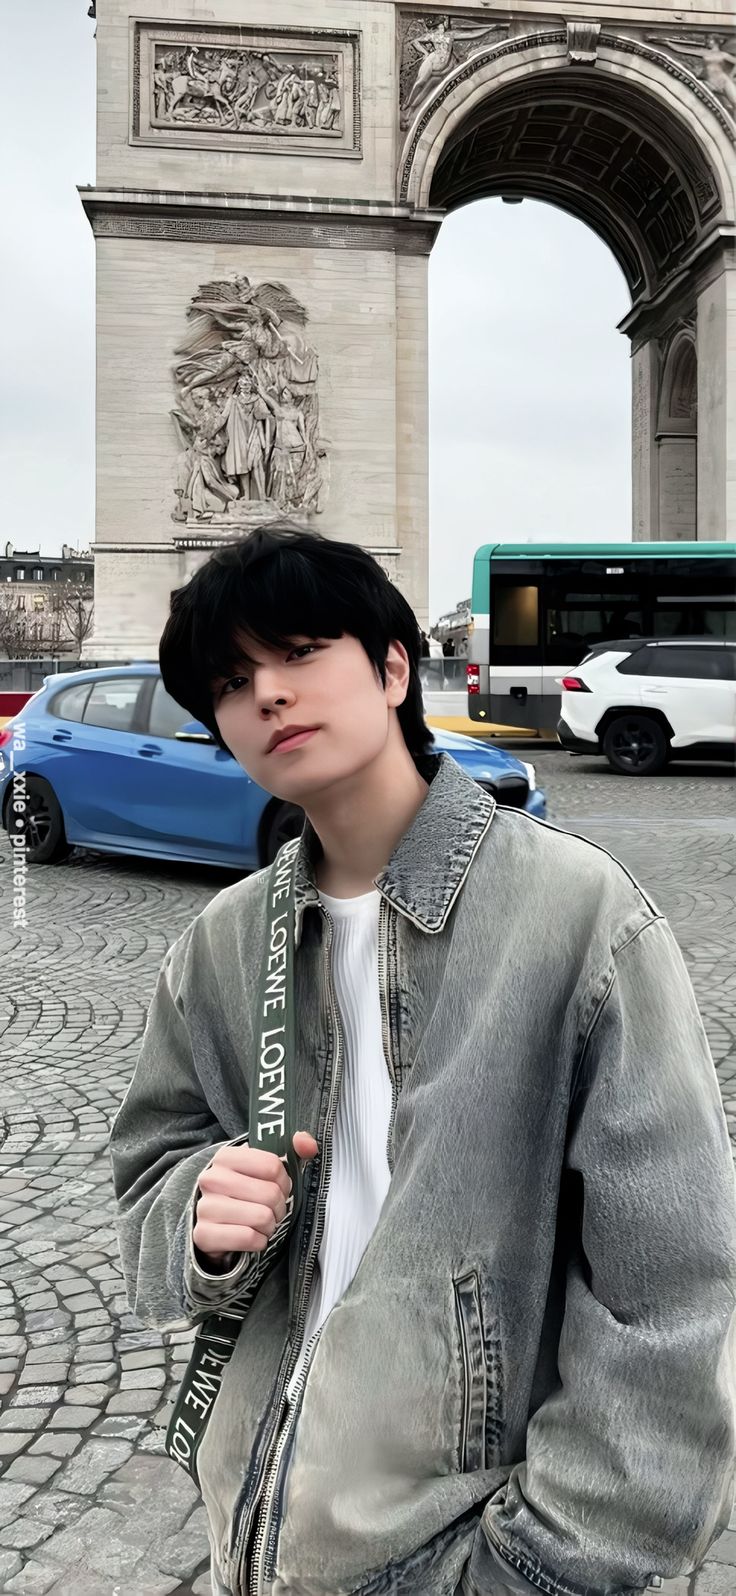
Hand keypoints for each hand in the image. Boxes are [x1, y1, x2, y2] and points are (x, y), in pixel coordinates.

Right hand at [193, 1132, 318, 1260]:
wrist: (216, 1223)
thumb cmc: (245, 1193)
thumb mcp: (265, 1168)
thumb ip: (292, 1151)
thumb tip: (308, 1144)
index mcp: (226, 1157)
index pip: (273, 1166)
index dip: (283, 1181)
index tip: (278, 1187)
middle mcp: (211, 1179)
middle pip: (270, 1194)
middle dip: (279, 1206)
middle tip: (272, 1209)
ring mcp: (205, 1207)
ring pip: (262, 1217)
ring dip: (269, 1225)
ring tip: (261, 1223)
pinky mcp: (205, 1235)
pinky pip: (249, 1238)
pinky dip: (258, 1241)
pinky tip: (251, 1235)